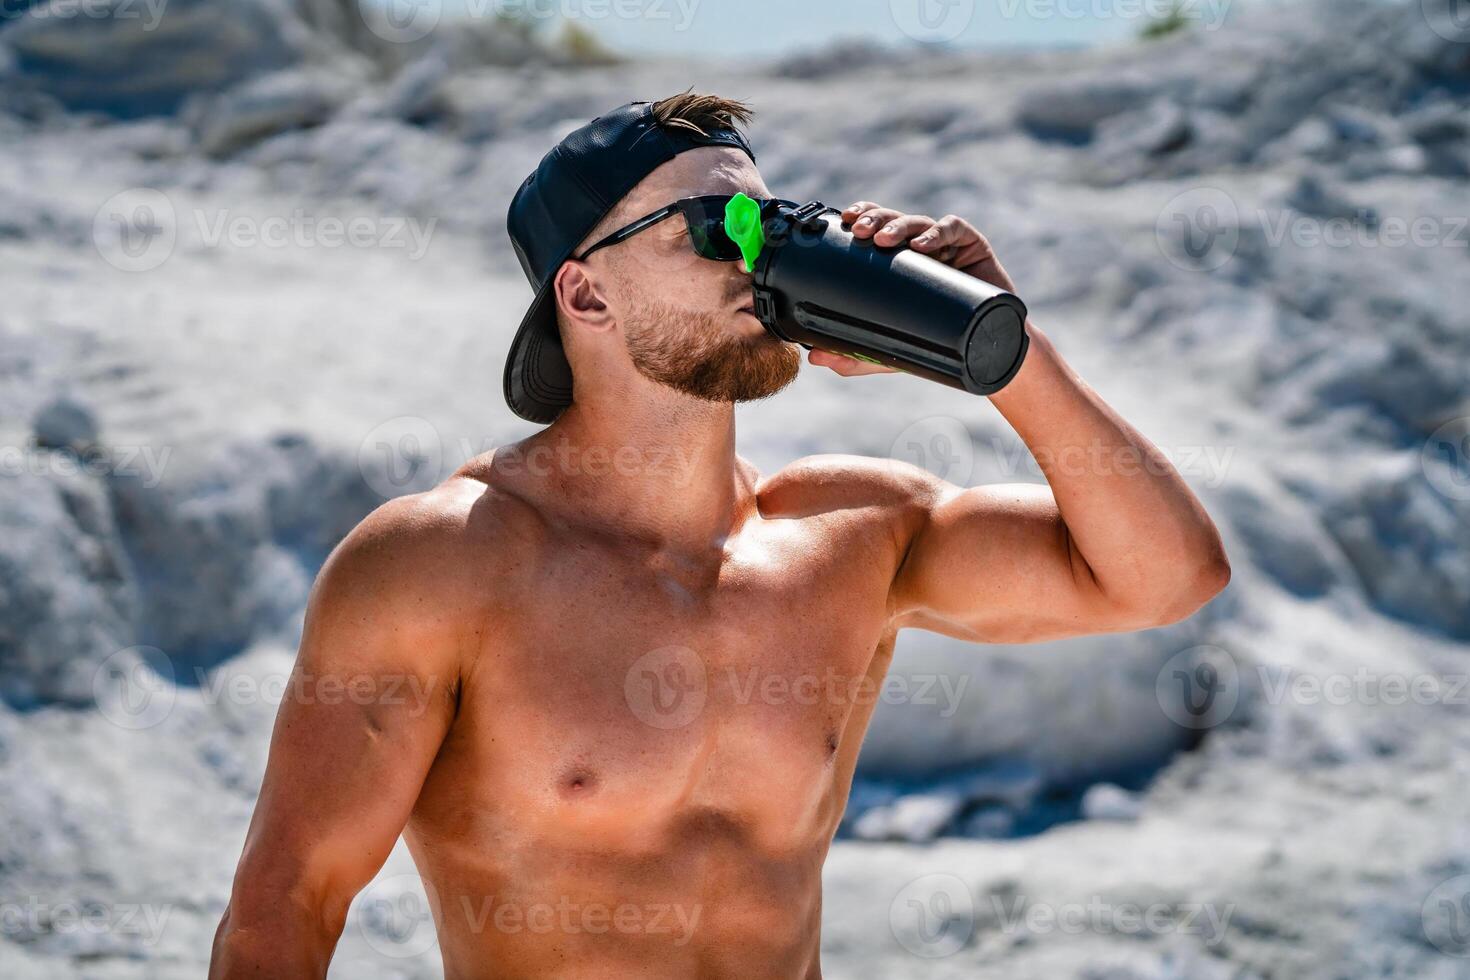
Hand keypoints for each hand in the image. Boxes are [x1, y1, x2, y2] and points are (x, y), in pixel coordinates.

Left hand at [808, 202, 1018, 377]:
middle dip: (873, 219)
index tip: (841, 221)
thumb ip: (856, 355)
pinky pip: (954, 229)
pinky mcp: (973, 245)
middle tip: (857, 230)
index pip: (874, 228)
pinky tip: (924, 245)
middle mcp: (920, 245)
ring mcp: (947, 243)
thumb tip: (814, 358)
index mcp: (899, 259)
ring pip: (918, 222)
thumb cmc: (938, 341)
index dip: (859, 216)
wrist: (986, 349)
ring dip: (898, 226)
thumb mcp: (892, 351)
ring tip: (882, 239)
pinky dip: (938, 232)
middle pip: (892, 220)